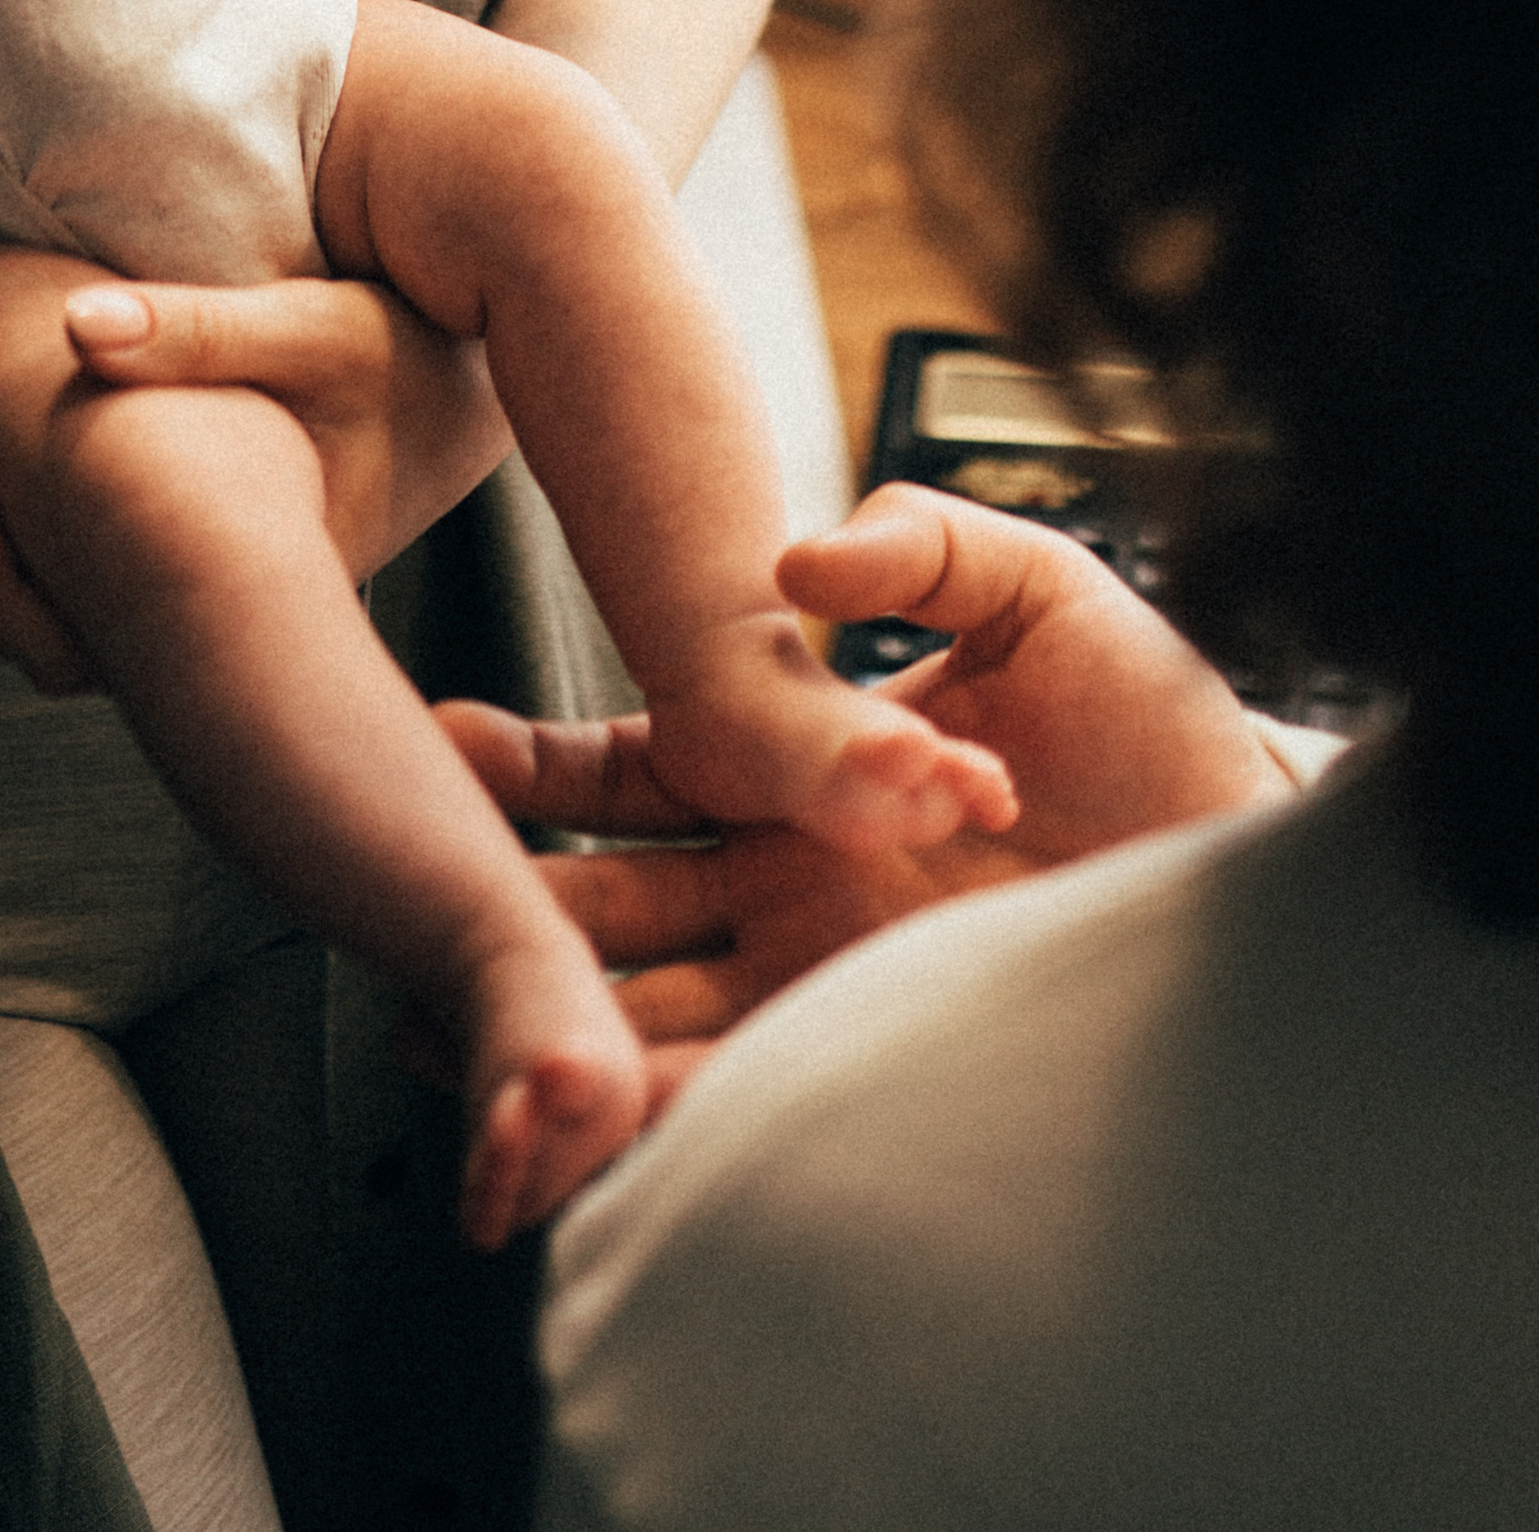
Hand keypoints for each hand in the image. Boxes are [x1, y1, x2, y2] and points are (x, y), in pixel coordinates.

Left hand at [0, 271, 513, 687]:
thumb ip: (205, 328)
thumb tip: (72, 330)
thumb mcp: (322, 328)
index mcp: (241, 586)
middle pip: (39, 623)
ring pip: (44, 600)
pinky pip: (63, 560)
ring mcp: (198, 590)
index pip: (76, 622)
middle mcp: (212, 614)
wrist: (491, 370)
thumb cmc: (413, 350)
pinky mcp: (187, 551)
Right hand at [440, 484, 1292, 1081]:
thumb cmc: (1158, 716)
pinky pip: (743, 1098)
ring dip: (557, 1026)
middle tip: (401, 916)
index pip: (623, 773)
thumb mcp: (1037, 588)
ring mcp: (822, 974)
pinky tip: (593, 1116)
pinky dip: (662, 1113)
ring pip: (651, 1012)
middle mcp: (785, 878)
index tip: (440, 747)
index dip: (528, 772)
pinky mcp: (871, 1055)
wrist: (1262, 857)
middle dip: (504, 916)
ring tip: (452, 1035)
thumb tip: (802, 552)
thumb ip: (917, 546)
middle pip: (607, 905)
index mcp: (793, 767)